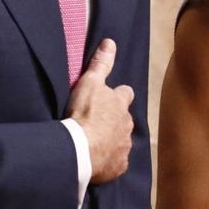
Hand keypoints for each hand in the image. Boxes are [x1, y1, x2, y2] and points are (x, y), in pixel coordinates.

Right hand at [68, 40, 134, 184]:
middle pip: (125, 120)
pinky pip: (117, 162)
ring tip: (96, 143)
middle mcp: (127, 124)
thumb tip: (110, 42)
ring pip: (122, 141)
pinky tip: (98, 161)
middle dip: (116, 121)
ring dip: (112, 141)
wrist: (81, 148)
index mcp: (121, 104)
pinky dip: (110, 161)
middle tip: (99, 123)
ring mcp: (125, 146)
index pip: (126, 94)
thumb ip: (101, 63)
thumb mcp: (89, 82)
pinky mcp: (119, 165)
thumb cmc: (84, 113)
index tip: (110, 99)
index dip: (119, 96)